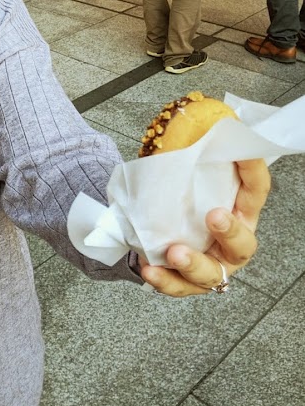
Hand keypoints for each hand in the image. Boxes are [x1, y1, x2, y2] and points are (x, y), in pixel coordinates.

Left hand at [140, 158, 270, 296]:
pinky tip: (149, 269)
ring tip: (174, 252)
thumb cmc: (181, 202)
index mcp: (239, 212)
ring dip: (194, 264)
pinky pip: (178, 286)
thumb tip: (183, 119)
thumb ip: (186, 152)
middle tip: (214, 216)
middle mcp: (231, 242)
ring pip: (211, 273)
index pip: (255, 190)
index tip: (242, 153)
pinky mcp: (188, 281)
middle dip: (231, 232)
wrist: (156, 233)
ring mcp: (211, 265)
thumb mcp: (185, 174)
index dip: (253, 171)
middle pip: (243, 244)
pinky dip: (164, 280)